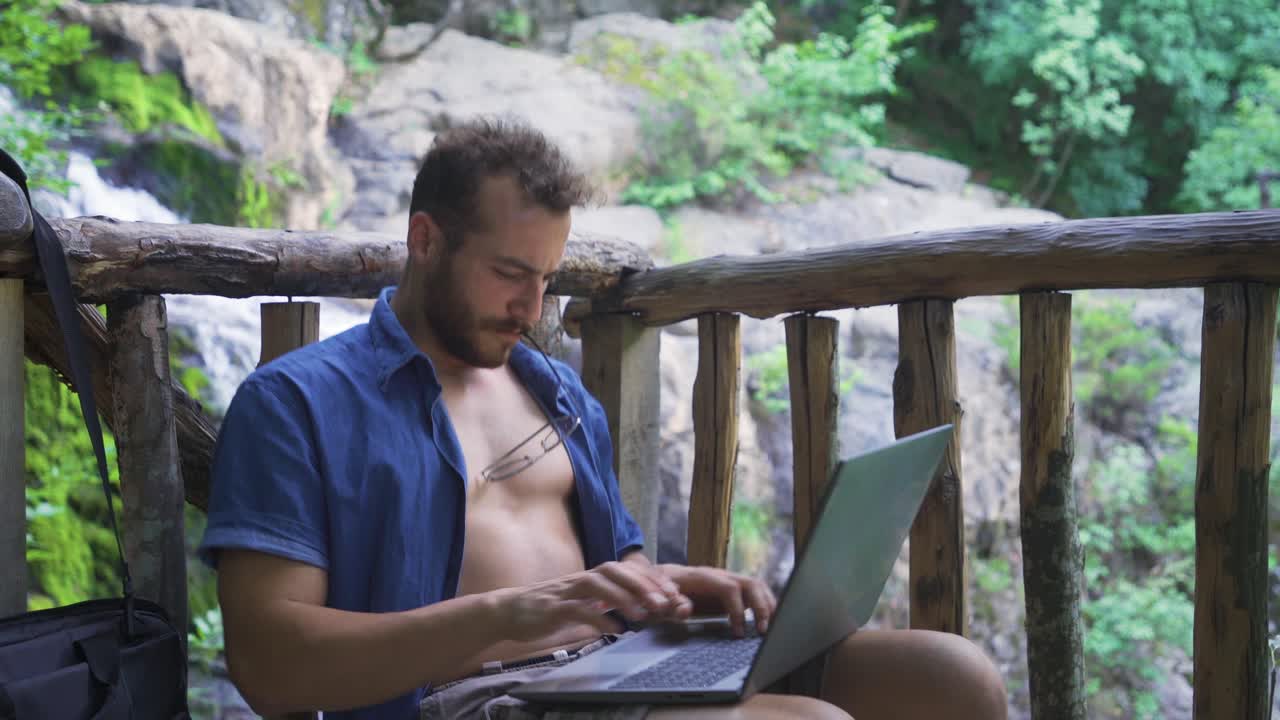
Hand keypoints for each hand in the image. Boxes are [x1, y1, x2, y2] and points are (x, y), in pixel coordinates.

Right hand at [494, 561, 690, 641]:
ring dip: (623, 597)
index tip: (672, 591)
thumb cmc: (549, 608)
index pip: (625, 570)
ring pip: (597, 584)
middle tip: (665, 601)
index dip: (650, 578)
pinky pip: (577, 609)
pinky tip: (614, 629)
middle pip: (615, 570)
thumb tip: (639, 606)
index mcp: (591, 577)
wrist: (509, 611)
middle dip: (642, 584)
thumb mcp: (584, 602)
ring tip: (643, 614)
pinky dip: (597, 617)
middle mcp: (581, 579)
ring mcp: (565, 591)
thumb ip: (607, 602)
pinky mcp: (552, 608)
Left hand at [657, 564, 776, 636]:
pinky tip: (767, 622)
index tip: (739, 632)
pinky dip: (765, 605)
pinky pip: (755, 592)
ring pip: (757, 586)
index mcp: (703, 577)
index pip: (730, 588)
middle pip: (751, 583)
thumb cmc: (661, 592)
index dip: (738, 609)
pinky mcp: (733, 589)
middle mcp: (720, 575)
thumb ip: (672, 605)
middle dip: (761, 607)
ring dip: (768, 605)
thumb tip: (685, 610)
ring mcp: (728, 580)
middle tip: (762, 631)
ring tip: (770, 628)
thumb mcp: (660, 600)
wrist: (661, 579)